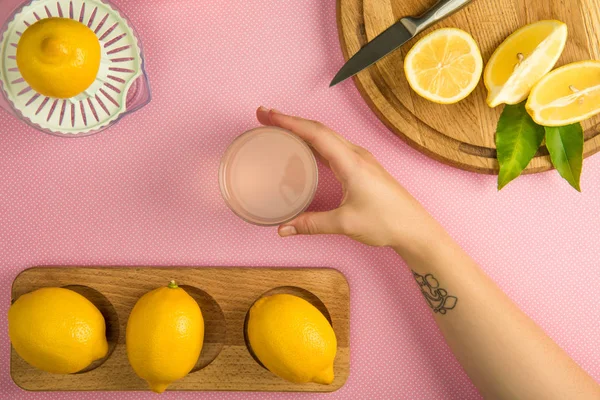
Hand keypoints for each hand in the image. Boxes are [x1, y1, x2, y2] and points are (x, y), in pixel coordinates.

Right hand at [256, 107, 435, 248]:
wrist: (414, 228)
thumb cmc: (386, 222)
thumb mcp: (345, 224)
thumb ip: (311, 224)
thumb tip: (283, 229)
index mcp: (351, 162)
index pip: (315, 134)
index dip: (289, 122)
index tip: (268, 115)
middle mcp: (356, 155)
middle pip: (319, 129)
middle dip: (291, 120)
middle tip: (266, 116)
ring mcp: (361, 159)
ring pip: (327, 136)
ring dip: (303, 129)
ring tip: (280, 127)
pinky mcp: (363, 167)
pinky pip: (334, 146)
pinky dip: (315, 141)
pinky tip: (306, 147)